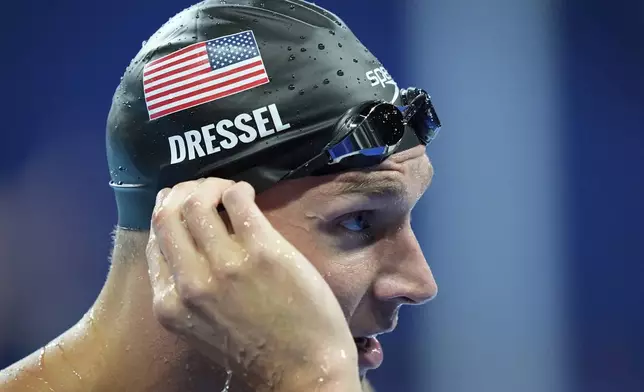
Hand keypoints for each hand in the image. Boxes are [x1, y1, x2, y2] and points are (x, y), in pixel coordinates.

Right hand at [145, 179, 360, 390]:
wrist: (303, 373)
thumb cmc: (257, 353)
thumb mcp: (201, 328)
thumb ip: (186, 289)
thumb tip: (188, 241)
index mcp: (169, 304)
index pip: (154, 240)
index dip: (168, 214)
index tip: (184, 205)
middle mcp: (190, 283)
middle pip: (167, 214)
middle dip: (183, 193)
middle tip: (204, 191)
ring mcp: (226, 266)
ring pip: (197, 202)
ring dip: (211, 186)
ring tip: (229, 191)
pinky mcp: (262, 252)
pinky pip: (237, 200)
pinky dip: (237, 189)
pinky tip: (247, 193)